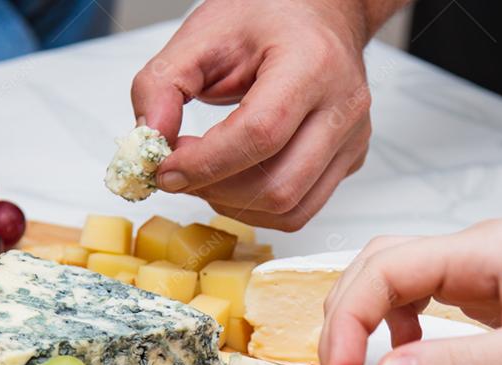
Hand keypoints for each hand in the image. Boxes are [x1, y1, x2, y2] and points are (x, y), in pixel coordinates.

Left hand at [131, 0, 375, 230]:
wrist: (318, 12)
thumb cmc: (267, 16)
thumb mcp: (200, 34)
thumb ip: (161, 84)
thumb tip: (149, 141)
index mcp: (311, 63)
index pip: (260, 134)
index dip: (205, 163)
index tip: (165, 168)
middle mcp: (342, 105)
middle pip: (278, 184)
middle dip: (215, 190)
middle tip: (179, 171)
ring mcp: (352, 137)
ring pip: (290, 209)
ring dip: (233, 205)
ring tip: (203, 175)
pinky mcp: (349, 159)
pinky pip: (300, 208)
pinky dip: (256, 208)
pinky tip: (231, 180)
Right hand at [319, 219, 501, 364]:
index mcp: (486, 249)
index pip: (388, 267)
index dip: (350, 317)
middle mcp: (475, 250)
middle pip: (380, 264)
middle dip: (346, 315)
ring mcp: (480, 269)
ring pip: (394, 279)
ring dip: (365, 320)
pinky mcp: (486, 292)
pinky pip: (420, 299)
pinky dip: (396, 328)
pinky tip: (408, 357)